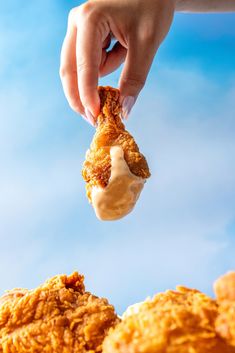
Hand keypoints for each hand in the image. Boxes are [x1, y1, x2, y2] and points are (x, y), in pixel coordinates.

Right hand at [60, 0, 174, 125]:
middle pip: (69, 70)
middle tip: (93, 119)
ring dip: (98, 78)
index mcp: (90, 20)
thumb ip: (134, 78)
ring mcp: (78, 29)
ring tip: (124, 58)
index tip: (95, 116)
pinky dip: (104, 66)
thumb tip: (124, 109)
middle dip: (80, 96)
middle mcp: (77, 23)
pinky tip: (121, 50)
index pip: (84, 66)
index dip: (88, 94)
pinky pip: (90, 63)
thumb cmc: (153, 8)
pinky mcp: (84, 36)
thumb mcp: (147, 43)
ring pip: (79, 68)